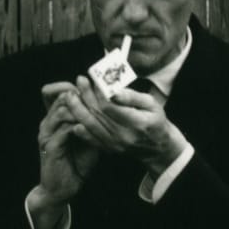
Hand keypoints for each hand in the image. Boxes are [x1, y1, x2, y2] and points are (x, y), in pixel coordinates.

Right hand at [35, 81, 101, 203]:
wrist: (63, 187)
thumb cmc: (78, 162)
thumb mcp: (89, 137)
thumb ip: (94, 121)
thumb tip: (112, 107)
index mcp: (55, 118)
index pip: (59, 91)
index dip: (78, 87)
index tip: (99, 88)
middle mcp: (48, 122)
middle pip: (62, 97)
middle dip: (83, 95)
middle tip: (102, 97)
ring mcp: (47, 134)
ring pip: (62, 110)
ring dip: (83, 109)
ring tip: (99, 111)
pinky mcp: (50, 147)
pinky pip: (64, 130)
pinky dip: (79, 126)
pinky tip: (92, 127)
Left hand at [68, 75, 188, 178]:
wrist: (158, 148)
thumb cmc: (156, 121)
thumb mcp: (152, 105)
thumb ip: (133, 97)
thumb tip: (114, 91)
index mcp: (136, 122)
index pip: (109, 106)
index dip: (97, 92)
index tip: (91, 78)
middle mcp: (124, 136)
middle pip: (98, 114)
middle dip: (85, 96)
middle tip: (78, 81)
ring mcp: (115, 145)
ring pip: (91, 126)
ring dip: (77, 110)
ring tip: (70, 96)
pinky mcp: (109, 150)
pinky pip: (91, 139)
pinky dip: (81, 130)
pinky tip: (73, 119)